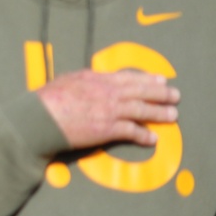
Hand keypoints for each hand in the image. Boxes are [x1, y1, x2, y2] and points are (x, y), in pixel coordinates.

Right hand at [37, 69, 179, 148]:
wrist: (41, 117)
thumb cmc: (48, 98)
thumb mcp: (69, 80)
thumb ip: (88, 80)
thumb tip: (98, 79)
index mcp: (97, 78)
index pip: (129, 77)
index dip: (147, 78)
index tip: (160, 79)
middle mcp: (107, 93)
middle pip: (141, 92)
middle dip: (160, 93)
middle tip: (174, 96)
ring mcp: (109, 111)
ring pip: (141, 110)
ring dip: (159, 113)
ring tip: (172, 115)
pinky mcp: (107, 129)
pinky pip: (131, 131)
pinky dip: (144, 135)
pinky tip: (152, 138)